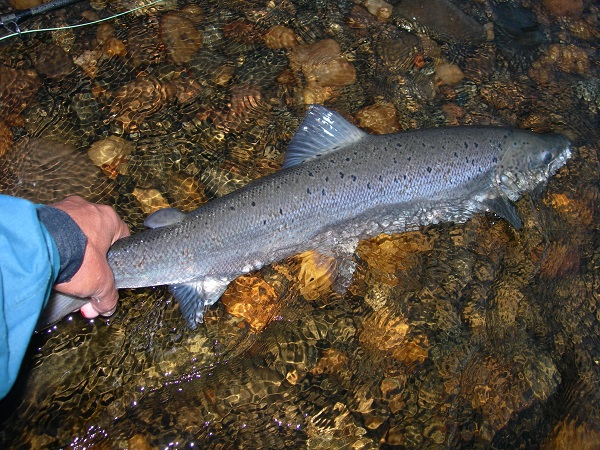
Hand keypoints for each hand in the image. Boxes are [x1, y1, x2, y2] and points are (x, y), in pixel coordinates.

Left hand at [51, 196, 129, 317]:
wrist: (38, 248)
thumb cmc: (76, 257)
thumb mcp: (100, 283)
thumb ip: (108, 296)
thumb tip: (107, 306)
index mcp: (109, 218)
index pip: (121, 238)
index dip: (116, 258)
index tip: (109, 272)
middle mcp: (88, 208)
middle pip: (95, 238)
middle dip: (90, 262)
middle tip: (85, 281)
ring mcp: (64, 209)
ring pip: (73, 235)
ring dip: (72, 255)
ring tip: (64, 277)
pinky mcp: (43, 214)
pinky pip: (54, 233)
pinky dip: (54, 248)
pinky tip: (51, 266)